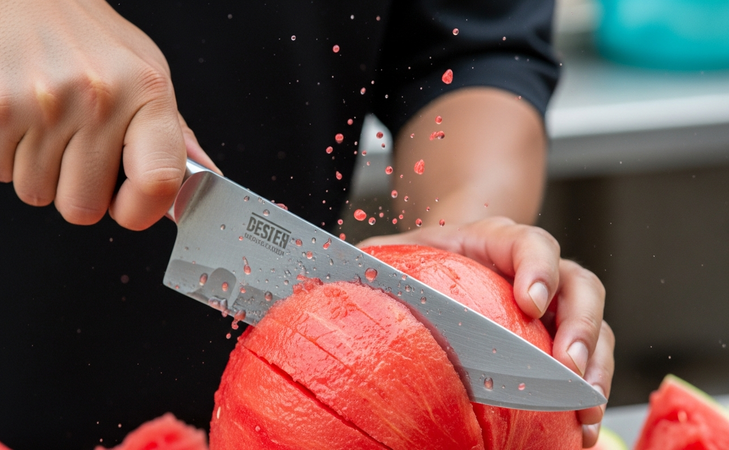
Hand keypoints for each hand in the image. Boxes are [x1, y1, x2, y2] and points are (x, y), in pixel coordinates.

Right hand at [0, 0, 218, 229]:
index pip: (158, 182)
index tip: (130, 206)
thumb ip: (175, 136)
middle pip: (83, 208)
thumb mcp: (149, 76)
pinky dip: (6, 157)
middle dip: (78, 193)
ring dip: (40, 173)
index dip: (141, 211)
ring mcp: (43, 105)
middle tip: (78, 155)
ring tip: (48, 129)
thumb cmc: (90, 41)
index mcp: (147, 93)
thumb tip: (205, 178)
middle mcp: (98, 98)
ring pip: (37, 194)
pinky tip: (21, 121)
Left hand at [358, 216, 614, 447]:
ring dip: (596, 368)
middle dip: (580, 327)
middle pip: (580, 286)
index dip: (536, 268)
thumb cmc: (424, 257)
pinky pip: (589, 359)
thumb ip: (369, 263)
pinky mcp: (562, 335)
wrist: (453, 253)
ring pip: (596, 326)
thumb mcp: (395, 252)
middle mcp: (538, 269)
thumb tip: (310, 285)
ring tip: (583, 412)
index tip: (530, 301)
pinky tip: (579, 429)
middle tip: (569, 366)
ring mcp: (556, 302)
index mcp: (498, 240)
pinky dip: (588, 393)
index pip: (530, 243)